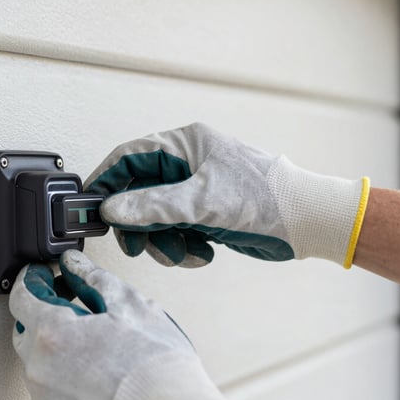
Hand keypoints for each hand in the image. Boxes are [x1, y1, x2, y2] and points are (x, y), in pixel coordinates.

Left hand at [9, 250, 246, 399]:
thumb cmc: (155, 367)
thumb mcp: (129, 305)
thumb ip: (93, 277)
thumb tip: (74, 264)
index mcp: (52, 333)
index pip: (22, 296)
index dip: (33, 279)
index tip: (41, 275)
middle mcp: (38, 369)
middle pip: (26, 331)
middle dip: (43, 315)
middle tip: (73, 308)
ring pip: (38, 366)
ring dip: (56, 351)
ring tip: (95, 349)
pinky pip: (50, 397)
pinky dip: (65, 384)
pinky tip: (95, 380)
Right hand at [85, 123, 369, 267]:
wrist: (307, 222)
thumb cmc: (265, 198)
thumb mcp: (202, 203)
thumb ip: (152, 206)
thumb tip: (112, 208)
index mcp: (185, 145)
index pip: (129, 158)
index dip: (107, 183)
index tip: (92, 209)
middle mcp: (187, 164)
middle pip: (139, 193)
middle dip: (140, 224)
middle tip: (138, 246)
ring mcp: (195, 190)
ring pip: (155, 218)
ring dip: (164, 242)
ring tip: (185, 253)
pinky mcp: (205, 213)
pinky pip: (176, 232)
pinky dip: (184, 247)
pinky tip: (203, 253)